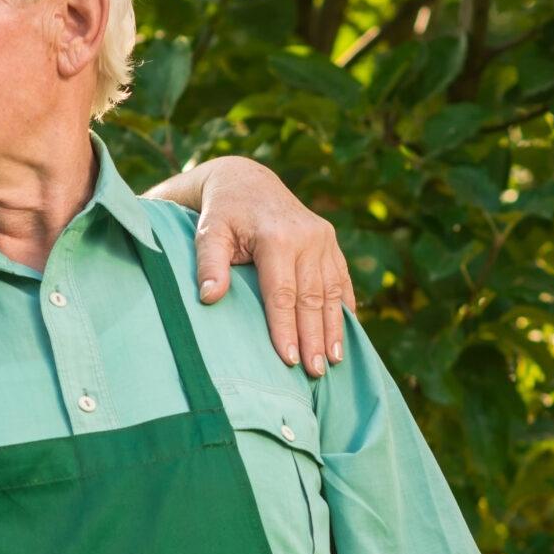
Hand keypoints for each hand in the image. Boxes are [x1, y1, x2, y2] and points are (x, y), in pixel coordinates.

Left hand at [191, 157, 357, 377]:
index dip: (286, 328)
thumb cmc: (223, 214)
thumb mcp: (208, 233)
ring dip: (334, 329)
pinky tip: (345, 334)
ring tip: (334, 361)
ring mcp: (324, 239)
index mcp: (277, 238)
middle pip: (312, 298)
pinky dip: (344, 308)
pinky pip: (342, 280)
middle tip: (315, 372)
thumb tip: (209, 297)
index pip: (283, 294)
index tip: (288, 359)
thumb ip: (208, 264)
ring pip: (332, 292)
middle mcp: (307, 237)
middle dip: (314, 338)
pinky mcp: (331, 242)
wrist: (247, 181)